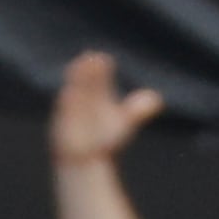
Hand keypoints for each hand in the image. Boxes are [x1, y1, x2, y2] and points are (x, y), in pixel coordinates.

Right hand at [50, 50, 160, 166]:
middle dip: (88, 73)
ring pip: (74, 93)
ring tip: (77, 72)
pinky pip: (64, 112)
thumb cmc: (104, 139)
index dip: (100, 69)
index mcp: (97, 94)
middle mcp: (83, 100)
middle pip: (86, 82)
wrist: (86, 159)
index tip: (102, 59)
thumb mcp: (124, 123)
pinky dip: (66, 103)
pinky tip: (68, 93)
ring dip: (76, 82)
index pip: (98, 78)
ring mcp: (71, 111)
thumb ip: (138, 110)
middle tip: (91, 59)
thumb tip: (156, 100)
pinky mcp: (62, 124)